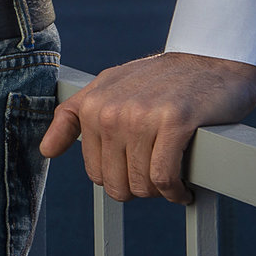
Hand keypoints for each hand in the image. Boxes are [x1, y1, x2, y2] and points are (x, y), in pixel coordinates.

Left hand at [41, 50, 255, 203]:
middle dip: (140, 189)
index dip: (120, 179)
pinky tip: (184, 189)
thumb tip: (46, 151)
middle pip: (118, 183)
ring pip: (143, 184)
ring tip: (173, 181)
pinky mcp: (175, 123)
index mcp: (92, 106)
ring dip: (161, 192)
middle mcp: (112, 111)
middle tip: (157, 178)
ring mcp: (142, 116)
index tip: (136, 172)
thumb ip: (73, 117)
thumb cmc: (159, 81)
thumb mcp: (107, 88)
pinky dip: (176, 192)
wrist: (209, 63)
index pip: (95, 172)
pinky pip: (165, 178)